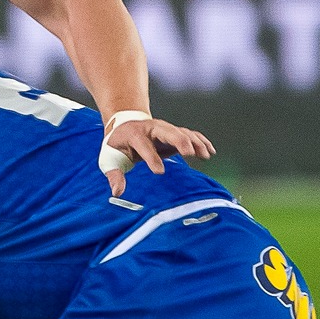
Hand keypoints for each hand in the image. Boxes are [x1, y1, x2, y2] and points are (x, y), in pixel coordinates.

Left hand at [99, 115, 215, 196]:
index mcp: (133, 134)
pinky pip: (189, 135)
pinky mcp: (173, 133)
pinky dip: (200, 141)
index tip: (159, 172)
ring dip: (194, 142)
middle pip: (167, 131)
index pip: (143, 145)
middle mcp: (151, 128)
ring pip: (181, 132)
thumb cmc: (117, 146)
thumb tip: (117, 193)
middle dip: (178, 140)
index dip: (151, 157)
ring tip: (205, 155)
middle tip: (189, 153)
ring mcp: (164, 129)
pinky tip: (210, 151)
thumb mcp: (110, 159)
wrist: (124, 125)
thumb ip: (114, 175)